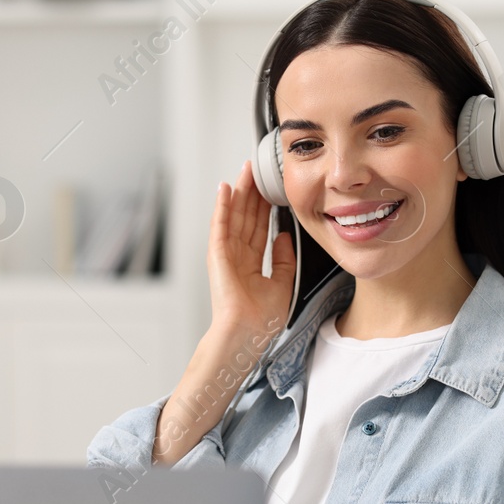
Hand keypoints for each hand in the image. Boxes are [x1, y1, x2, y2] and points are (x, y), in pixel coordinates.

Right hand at [207, 160, 295, 341]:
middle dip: (252, 193)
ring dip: (238, 193)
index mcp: (251, 264)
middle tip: (257, 170)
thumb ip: (284, 259)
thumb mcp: (283, 284)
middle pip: (246, 217)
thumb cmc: (260, 320)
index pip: (260, 228)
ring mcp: (226, 255)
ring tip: (244, 171)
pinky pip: (220, 226)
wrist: (247, 334)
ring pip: (234, 216)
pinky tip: (225, 190)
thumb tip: (285, 236)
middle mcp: (237, 256)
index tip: (271, 189)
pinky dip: (222, 207)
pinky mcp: (217, 255)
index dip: (265, 207)